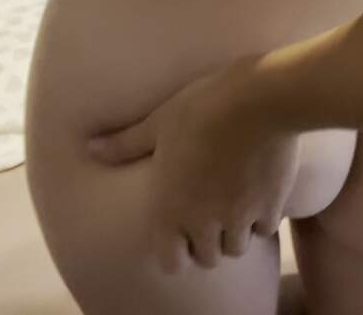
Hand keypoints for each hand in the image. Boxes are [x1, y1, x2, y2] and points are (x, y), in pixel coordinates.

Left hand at [86, 56, 299, 272]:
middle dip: (206, 242)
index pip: (170, 261)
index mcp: (171, 208)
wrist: (259, 101)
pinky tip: (258, 196)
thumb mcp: (158, 123)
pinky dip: (261, 218)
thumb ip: (126, 143)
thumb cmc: (201, 109)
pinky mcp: (271, 206)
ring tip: (232, 209)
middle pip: (207, 258)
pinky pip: (265, 228)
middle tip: (207, 217)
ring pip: (237, 248)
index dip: (174, 250)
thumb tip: (90, 147)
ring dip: (234, 234)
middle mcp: (205, 222)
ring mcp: (240, 217)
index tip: (178, 232)